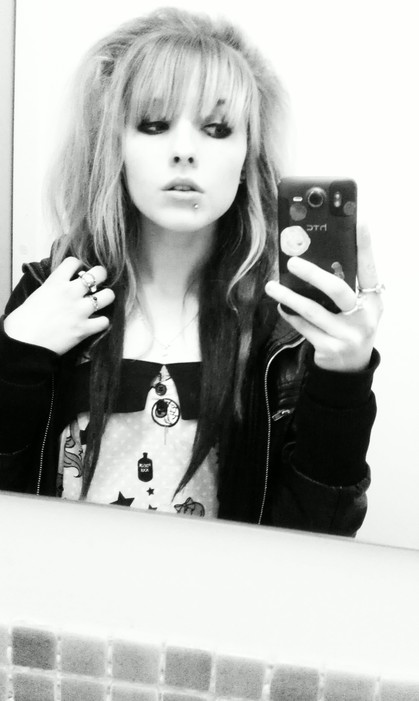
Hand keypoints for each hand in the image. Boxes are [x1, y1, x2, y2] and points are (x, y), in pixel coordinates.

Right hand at [4, 257, 114, 354]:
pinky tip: (96, 323)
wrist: (24, 343)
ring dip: (106, 298)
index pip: (74, 262)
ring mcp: (80, 311)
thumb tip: (61, 288)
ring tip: (100, 301)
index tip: (78, 272)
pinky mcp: (84, 328)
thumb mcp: (38, 295)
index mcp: (56, 283)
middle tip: (98, 282)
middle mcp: (71, 293)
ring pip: (108, 296)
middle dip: (101, 276)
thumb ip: (53, 288)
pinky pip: (105, 321)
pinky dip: (102, 322)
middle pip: (98, 273)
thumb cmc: (24, 321)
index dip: (78, 265)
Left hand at [265, 225, 383, 371]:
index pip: (370, 267)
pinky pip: (304, 327)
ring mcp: (347, 334)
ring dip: (289, 297)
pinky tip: (280, 307)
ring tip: (272, 286)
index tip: (361, 219)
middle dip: (313, 274)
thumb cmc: (350, 326)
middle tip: (292, 262)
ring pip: (313, 310)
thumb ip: (345, 285)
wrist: (350, 367)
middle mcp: (364, 316)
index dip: (365, 244)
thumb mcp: (357, 306)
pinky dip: (290, 316)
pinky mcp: (330, 348)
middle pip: (338, 290)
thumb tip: (314, 255)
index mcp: (373, 299)